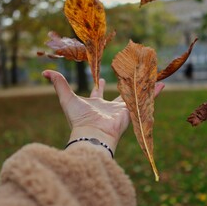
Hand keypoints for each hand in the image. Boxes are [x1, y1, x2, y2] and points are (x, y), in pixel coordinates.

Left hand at [43, 70, 163, 155]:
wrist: (92, 135)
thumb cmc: (78, 119)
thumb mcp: (67, 98)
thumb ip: (58, 84)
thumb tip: (45, 71)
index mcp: (95, 104)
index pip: (97, 92)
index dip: (98, 85)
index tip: (101, 77)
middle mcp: (109, 107)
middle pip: (117, 93)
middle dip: (122, 86)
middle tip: (128, 77)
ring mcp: (121, 110)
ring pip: (133, 95)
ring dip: (141, 87)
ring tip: (150, 78)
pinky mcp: (131, 112)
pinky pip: (143, 100)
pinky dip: (153, 93)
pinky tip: (161, 84)